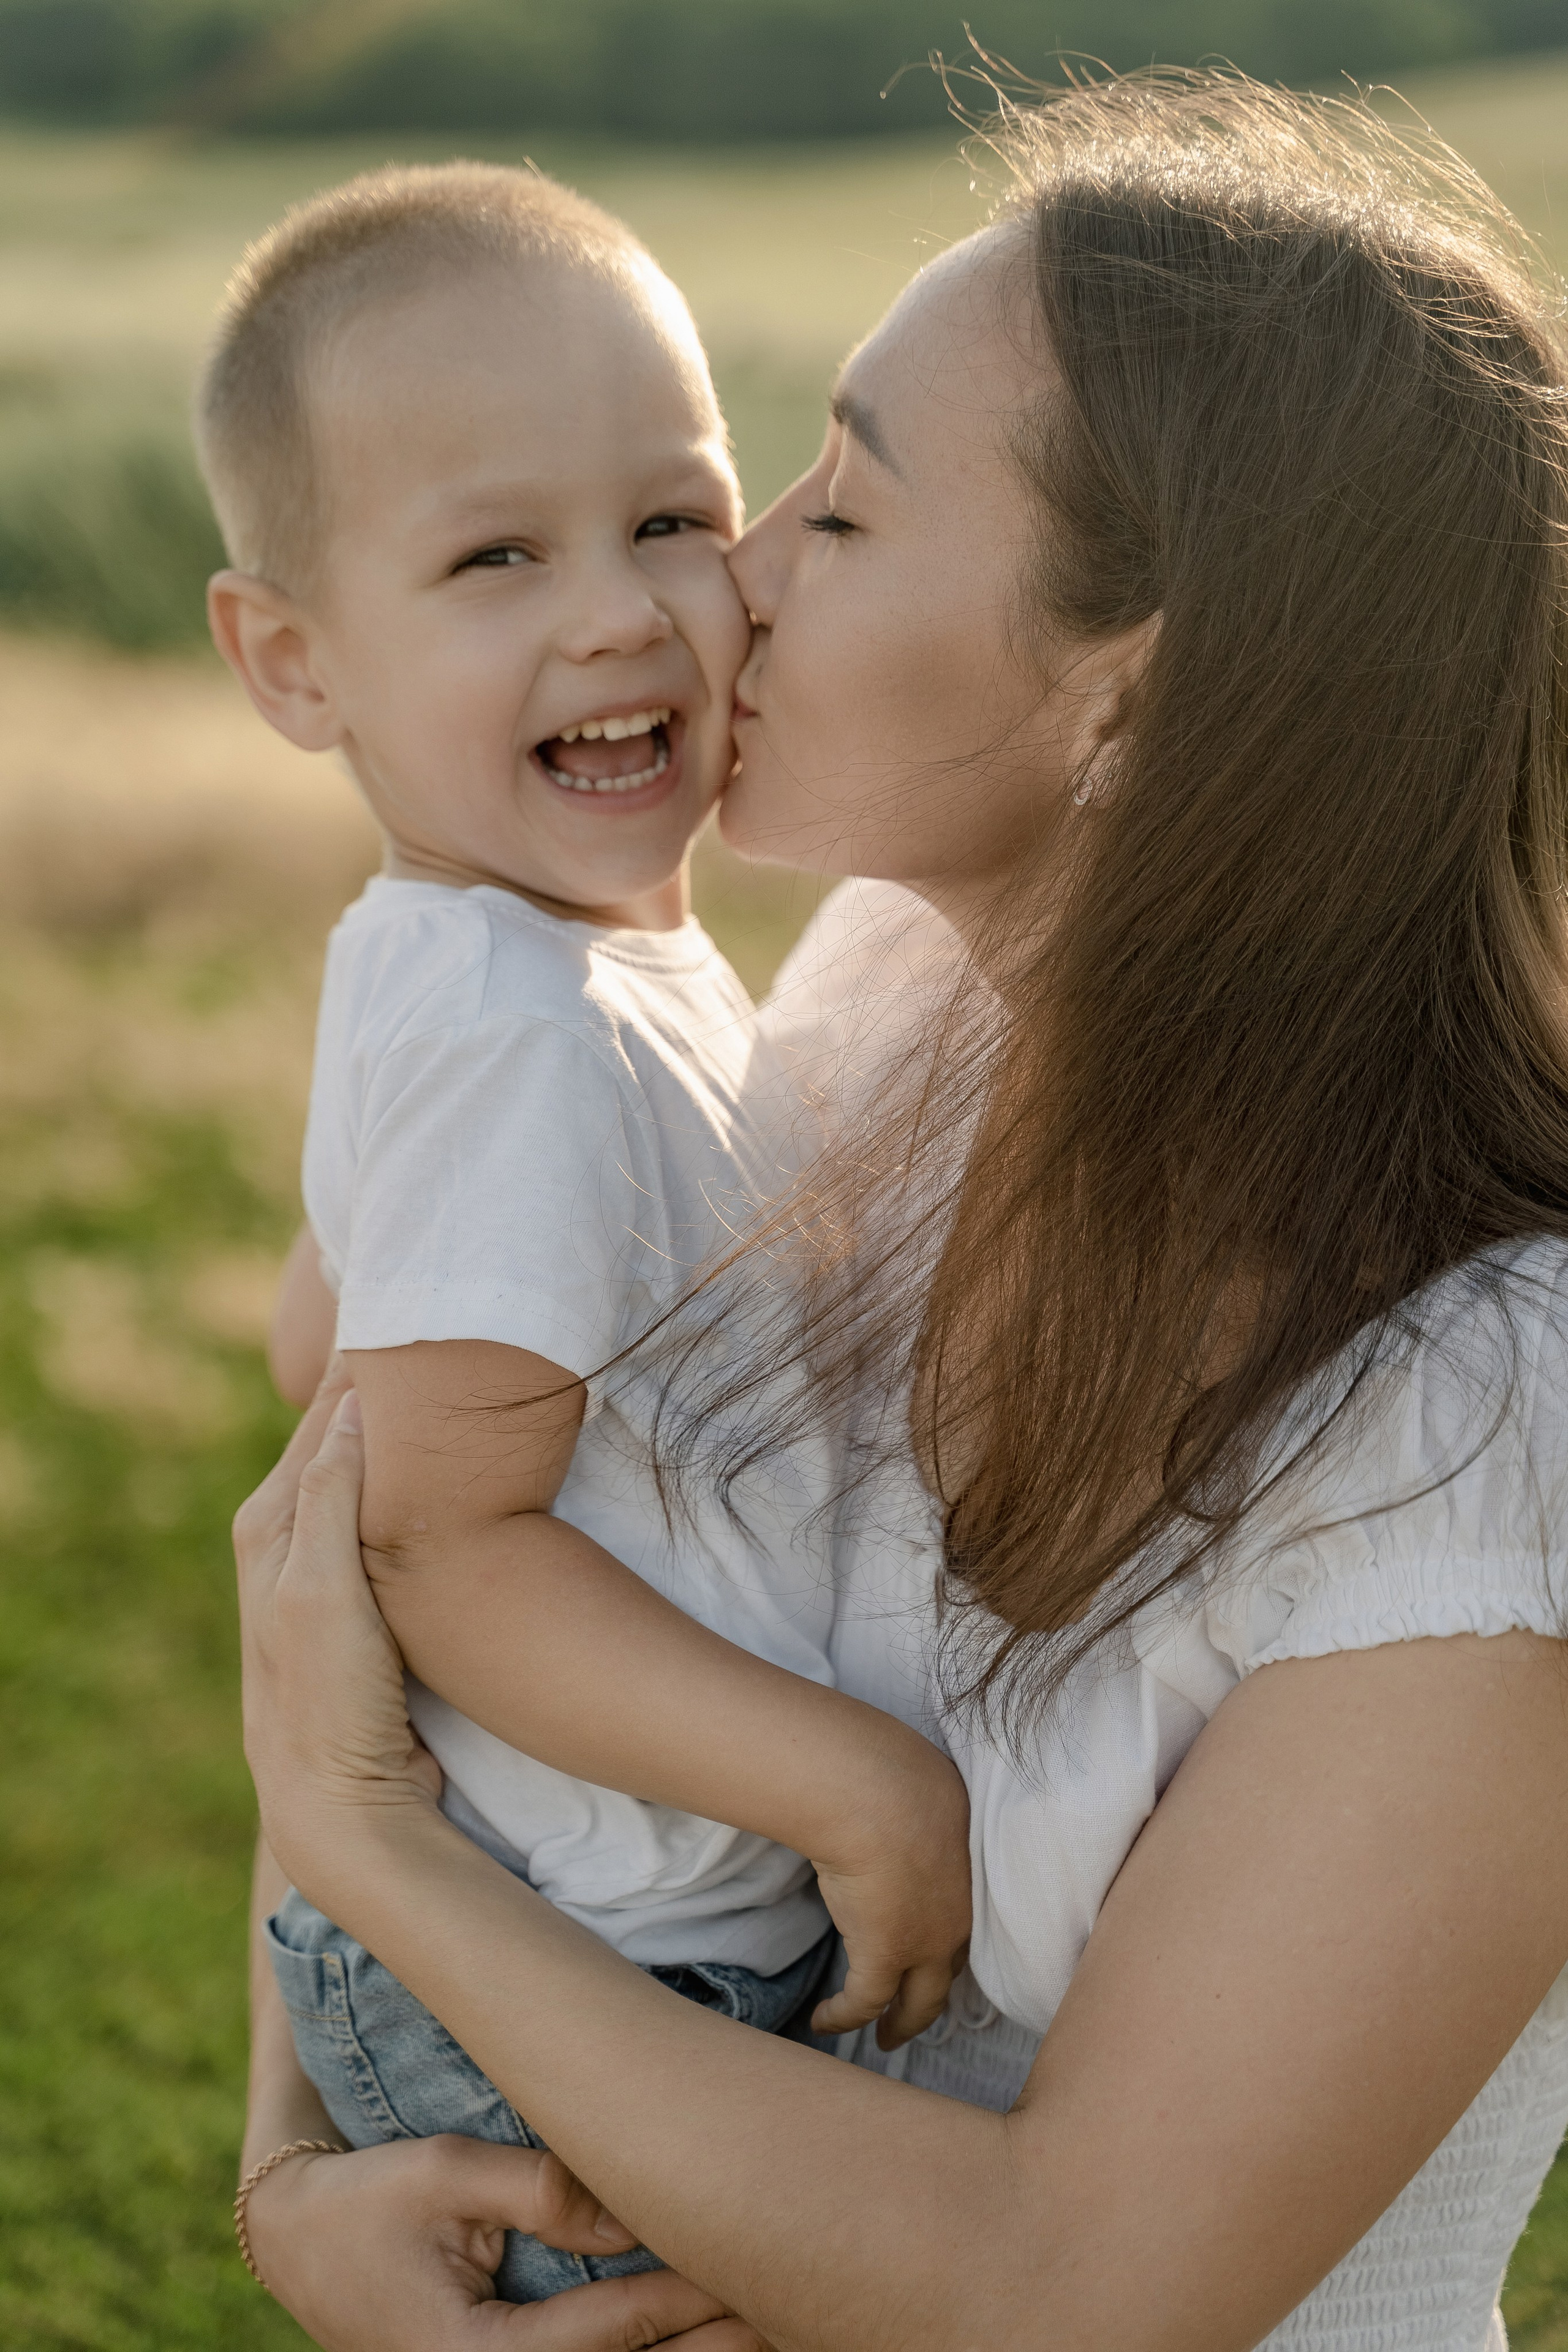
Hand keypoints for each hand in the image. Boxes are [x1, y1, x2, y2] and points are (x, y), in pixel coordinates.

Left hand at [234, 1366, 440, 1904]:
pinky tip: (454, 1473)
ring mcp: (329, 1570)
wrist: (341, 1798)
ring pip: (373, 1477)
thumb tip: (349, 1402)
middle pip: (344, 1440)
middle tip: (448, 1336)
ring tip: (458, 1387)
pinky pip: (392, 1520)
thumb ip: (332, 1495)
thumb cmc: (326, 1695)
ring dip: (408, 1438)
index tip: (414, 1315)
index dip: (366, 1372)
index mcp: (270, 1524)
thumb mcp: (322, 1590)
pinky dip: (418, 1487)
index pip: (324, 1420)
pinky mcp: (367, 1599)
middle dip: (386, 1393)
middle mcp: (291, 1537)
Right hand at [246, 2133, 770, 2348]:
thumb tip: (632, 2205)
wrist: (298, 2243)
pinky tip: (697, 2333)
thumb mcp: (444, 2174)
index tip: (743, 2270)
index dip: (677, 2301)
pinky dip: (640, 2349)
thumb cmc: (368, 2201)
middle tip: (786, 2309)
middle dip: (704, 2345)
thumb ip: (539, 2191)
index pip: (601, 2335)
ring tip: (767, 2324)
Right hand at [808, 1743, 971, 2049]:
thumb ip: (920, 1805)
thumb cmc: (898, 1773)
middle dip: (934, 1995)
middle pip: (952, 1971)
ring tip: (883, 2038)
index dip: (950, 1939)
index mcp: (974, 1873)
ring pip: (920, 2001)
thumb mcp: (924, 1787)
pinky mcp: (886, 1957)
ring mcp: (926, 1942)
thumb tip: (897, 1792)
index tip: (934, 1949)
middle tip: (916, 2014)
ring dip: (901, 2022)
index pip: (968, 1918)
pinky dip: (845, 2016)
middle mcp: (959, 1916)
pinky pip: (866, 2002)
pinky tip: (824, 2022)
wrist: (878, 1794)